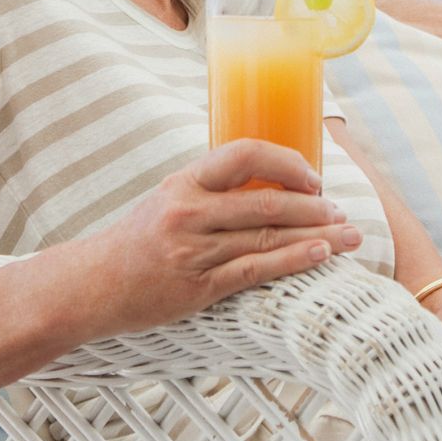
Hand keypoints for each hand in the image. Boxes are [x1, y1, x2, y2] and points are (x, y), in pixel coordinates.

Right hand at [83, 140, 361, 337]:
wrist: (92, 285)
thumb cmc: (136, 241)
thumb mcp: (167, 199)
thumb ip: (211, 191)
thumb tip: (269, 184)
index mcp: (184, 181)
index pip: (243, 154)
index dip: (285, 161)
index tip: (312, 177)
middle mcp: (189, 211)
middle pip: (266, 201)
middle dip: (314, 206)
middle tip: (343, 211)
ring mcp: (194, 249)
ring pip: (267, 236)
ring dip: (316, 236)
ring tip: (349, 237)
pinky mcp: (197, 287)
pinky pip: (255, 270)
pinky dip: (293, 261)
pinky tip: (320, 256)